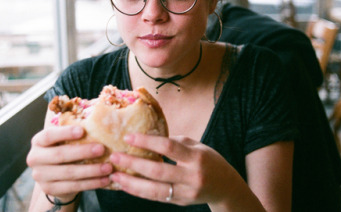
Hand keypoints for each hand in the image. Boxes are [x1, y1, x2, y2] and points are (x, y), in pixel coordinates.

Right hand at [26, 125, 112, 200]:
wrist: (54, 176)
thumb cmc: (63, 149)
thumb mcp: (63, 139)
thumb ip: (74, 129)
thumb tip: (97, 112)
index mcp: (38, 141)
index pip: (49, 135)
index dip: (65, 133)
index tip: (83, 130)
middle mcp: (35, 158)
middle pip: (60, 155)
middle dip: (83, 152)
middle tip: (102, 149)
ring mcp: (40, 176)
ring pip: (68, 173)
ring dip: (91, 170)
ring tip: (108, 167)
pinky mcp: (49, 189)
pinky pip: (73, 186)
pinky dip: (91, 183)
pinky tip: (104, 180)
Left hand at [109, 134, 245, 206]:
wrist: (226, 188)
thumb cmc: (209, 161)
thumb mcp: (197, 146)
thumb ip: (176, 143)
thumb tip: (149, 137)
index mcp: (196, 157)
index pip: (168, 147)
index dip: (147, 141)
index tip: (128, 137)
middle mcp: (191, 176)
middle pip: (158, 171)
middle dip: (133, 163)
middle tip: (115, 156)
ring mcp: (186, 193)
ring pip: (154, 190)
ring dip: (131, 183)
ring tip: (114, 175)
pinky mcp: (180, 203)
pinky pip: (156, 197)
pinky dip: (139, 192)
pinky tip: (125, 185)